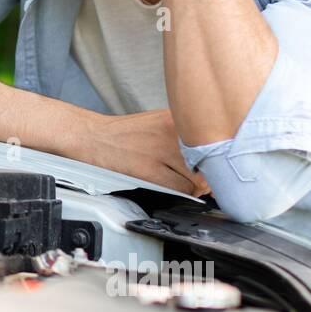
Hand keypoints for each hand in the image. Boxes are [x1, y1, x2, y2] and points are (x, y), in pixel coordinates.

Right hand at [66, 107, 211, 197]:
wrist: (92, 137)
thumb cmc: (124, 134)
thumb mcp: (158, 122)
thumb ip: (183, 136)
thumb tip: (210, 157)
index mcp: (176, 117)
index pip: (213, 140)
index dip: (218, 159)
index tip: (216, 167)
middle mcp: (171, 131)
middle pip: (209, 161)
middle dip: (209, 175)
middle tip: (204, 181)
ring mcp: (160, 151)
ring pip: (197, 178)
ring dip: (196, 187)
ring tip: (188, 186)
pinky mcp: (149, 170)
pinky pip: (180, 189)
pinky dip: (183, 194)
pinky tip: (175, 189)